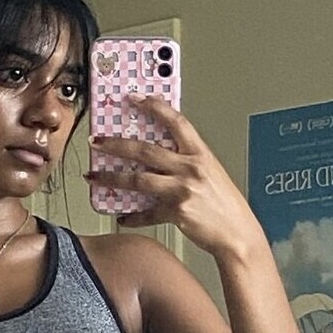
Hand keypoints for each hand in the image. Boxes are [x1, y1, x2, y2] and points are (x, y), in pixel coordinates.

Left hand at [85, 94, 266, 258]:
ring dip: (111, 177)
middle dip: (116, 144)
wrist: (238, 233)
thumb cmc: (226, 205)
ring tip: (94, 176)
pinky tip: (122, 217)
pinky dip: (132, 217)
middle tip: (97, 141)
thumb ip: (187, 162)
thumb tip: (159, 157)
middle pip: (145, 150)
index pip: (175, 121)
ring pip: (137, 179)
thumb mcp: (211, 173)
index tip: (134, 98)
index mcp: (200, 154)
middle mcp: (190, 168)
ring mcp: (182, 190)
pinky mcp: (176, 212)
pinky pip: (146, 213)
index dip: (154, 107)